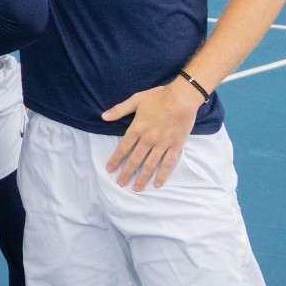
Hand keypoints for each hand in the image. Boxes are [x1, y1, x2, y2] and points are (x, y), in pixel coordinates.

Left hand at [101, 77, 204, 191]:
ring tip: (136, 188)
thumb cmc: (159, 97)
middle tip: (121, 183)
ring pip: (150, 165)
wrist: (182, 97)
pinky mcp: (175, 146)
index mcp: (137, 128)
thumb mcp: (136, 99)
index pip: (123, 148)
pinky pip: (167, 163)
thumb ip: (119, 109)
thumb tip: (103, 116)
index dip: (115, 159)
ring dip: (142, 178)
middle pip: (135, 160)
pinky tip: (156, 184)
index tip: (110, 169)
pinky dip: (162, 175)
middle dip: (126, 173)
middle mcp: (148, 139)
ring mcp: (162, 144)